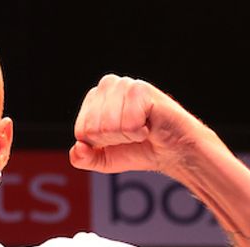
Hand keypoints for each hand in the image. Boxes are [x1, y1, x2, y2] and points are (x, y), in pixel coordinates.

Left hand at [70, 74, 217, 176]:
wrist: (172, 151)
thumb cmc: (137, 150)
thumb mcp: (102, 159)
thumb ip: (82, 158)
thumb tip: (78, 148)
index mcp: (94, 98)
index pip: (81, 131)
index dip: (99, 144)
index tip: (117, 138)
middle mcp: (107, 85)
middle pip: (93, 128)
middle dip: (113, 140)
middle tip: (131, 134)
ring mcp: (125, 84)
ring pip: (108, 126)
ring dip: (127, 136)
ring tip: (141, 129)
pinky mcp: (141, 89)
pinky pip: (128, 123)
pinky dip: (139, 132)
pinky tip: (149, 125)